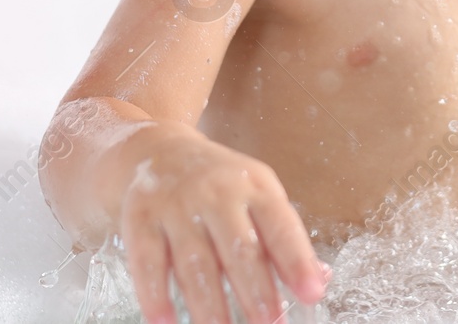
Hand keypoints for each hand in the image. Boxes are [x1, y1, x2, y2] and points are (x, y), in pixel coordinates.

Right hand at [119, 123, 330, 323]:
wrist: (157, 151)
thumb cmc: (219, 185)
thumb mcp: (258, 196)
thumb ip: (284, 240)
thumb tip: (317, 282)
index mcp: (254, 187)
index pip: (280, 226)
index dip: (297, 262)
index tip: (311, 295)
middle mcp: (216, 192)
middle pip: (238, 248)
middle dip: (255, 291)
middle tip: (268, 323)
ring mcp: (176, 205)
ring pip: (194, 261)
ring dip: (209, 305)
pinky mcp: (140, 219)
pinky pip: (146, 262)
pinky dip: (156, 296)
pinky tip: (166, 322)